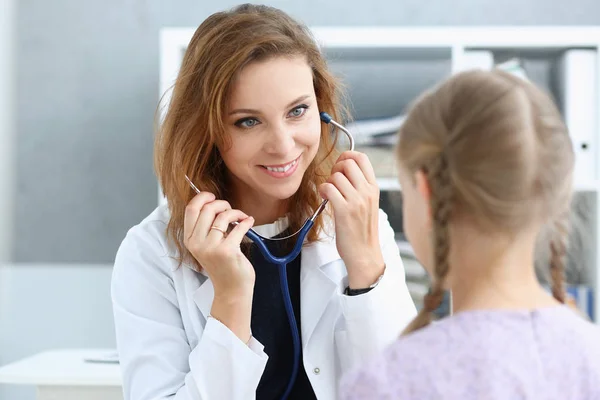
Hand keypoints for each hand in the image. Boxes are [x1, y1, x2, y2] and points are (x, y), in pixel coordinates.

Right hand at [184, 192, 255, 341]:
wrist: (231, 289)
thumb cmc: (222, 265)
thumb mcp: (207, 245)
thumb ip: (206, 226)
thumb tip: (212, 201)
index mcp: (190, 239)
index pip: (191, 209)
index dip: (202, 197)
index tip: (212, 196)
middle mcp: (197, 243)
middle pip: (207, 209)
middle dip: (222, 204)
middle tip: (231, 209)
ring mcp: (211, 248)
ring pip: (223, 216)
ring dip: (236, 212)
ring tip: (241, 217)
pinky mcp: (227, 251)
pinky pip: (238, 227)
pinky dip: (246, 221)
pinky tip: (249, 222)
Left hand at [319, 151, 384, 288]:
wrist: (364, 254)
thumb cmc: (362, 231)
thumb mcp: (368, 204)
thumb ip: (359, 187)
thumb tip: (343, 170)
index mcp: (374, 188)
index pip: (362, 158)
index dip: (347, 156)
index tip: (339, 166)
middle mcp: (367, 192)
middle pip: (347, 162)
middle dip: (335, 168)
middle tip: (333, 181)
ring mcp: (357, 201)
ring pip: (336, 176)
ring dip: (327, 183)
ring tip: (329, 194)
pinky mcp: (344, 211)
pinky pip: (328, 188)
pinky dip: (323, 191)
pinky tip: (325, 199)